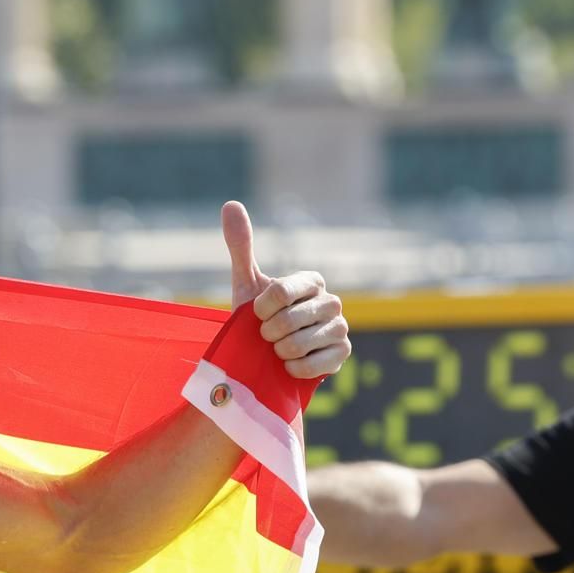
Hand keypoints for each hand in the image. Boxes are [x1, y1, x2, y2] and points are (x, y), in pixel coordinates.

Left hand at [223, 200, 349, 379]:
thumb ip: (241, 245)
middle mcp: (332, 301)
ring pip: (298, 344)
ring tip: (279, 349)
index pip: (280, 292)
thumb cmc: (256, 317)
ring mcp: (340, 328)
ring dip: (278, 352)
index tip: (257, 314)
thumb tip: (230, 204)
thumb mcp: (246, 283)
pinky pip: (312, 365)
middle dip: (267, 334)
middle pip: (287, 321)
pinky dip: (293, 368)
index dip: (260, 309)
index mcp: (311, 281)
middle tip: (267, 335)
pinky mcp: (343, 354)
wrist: (266, 356)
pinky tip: (290, 364)